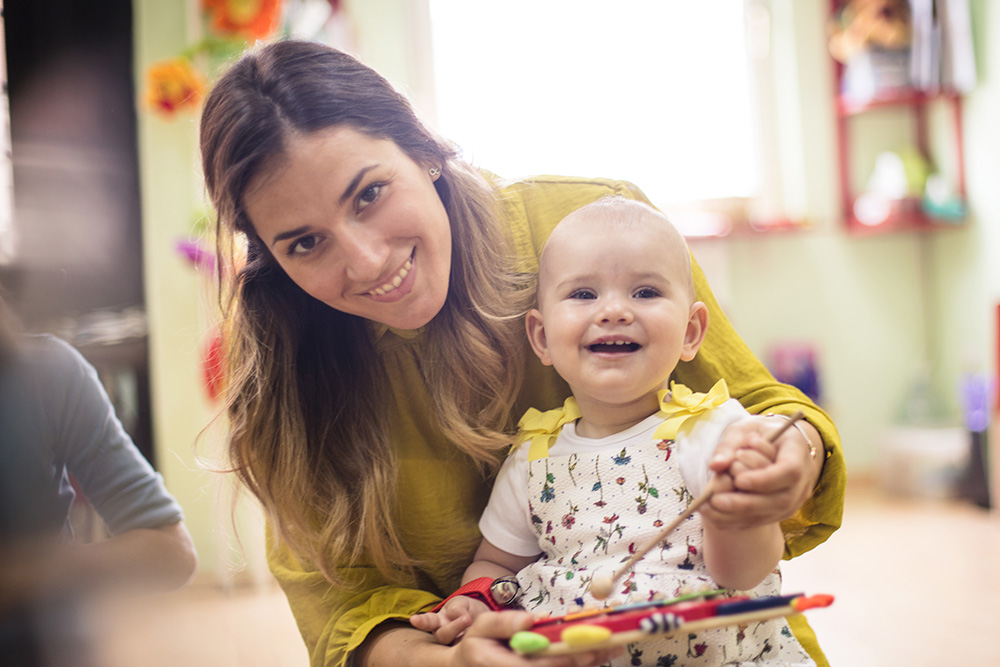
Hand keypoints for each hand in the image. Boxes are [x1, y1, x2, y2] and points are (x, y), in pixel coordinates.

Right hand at [410, 596, 488, 644]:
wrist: (481, 619)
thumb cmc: (466, 609)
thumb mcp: (462, 602)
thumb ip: (457, 607)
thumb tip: (458, 615)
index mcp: (438, 621)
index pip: (428, 621)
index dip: (421, 621)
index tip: (413, 619)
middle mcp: (443, 635)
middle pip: (442, 635)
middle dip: (454, 627)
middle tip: (467, 618)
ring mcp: (453, 645)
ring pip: (454, 644)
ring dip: (463, 634)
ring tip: (472, 624)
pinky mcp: (464, 651)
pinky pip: (466, 650)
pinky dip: (472, 643)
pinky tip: (478, 636)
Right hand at [445, 611, 620, 666]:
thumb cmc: (476, 647)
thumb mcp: (481, 628)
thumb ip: (502, 623)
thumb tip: (529, 620)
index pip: (542, 666)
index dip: (568, 657)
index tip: (590, 647)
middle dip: (587, 658)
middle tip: (611, 645)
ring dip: (590, 661)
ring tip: (613, 647)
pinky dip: (582, 663)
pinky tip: (600, 653)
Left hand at [702, 415, 820, 530]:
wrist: (779, 444)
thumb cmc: (760, 433)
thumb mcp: (744, 429)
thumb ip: (729, 445)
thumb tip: (716, 465)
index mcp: (797, 452)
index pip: (789, 470)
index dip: (765, 479)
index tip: (739, 480)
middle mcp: (802, 480)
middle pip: (781, 499)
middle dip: (746, 503)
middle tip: (715, 500)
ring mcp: (795, 499)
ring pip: (771, 514)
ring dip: (738, 515)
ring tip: (708, 508)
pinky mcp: (782, 511)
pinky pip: (762, 521)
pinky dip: (736, 520)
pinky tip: (713, 515)